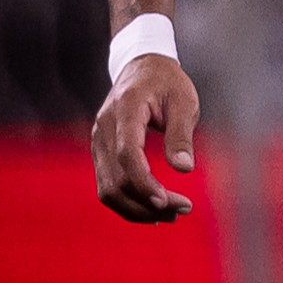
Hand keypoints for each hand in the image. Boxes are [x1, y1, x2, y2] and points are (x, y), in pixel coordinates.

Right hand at [90, 52, 198, 222]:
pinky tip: (154, 208)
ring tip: (172, 214)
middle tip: (184, 209)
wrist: (141, 67)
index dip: (143, 181)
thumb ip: (181, 134)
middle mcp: (104, 129)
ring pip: (107, 189)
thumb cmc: (167, 83)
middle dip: (147, 201)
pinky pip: (108, 184)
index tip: (166, 200)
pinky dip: (128, 201)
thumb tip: (184, 169)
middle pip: (115, 179)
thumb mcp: (184, 101)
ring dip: (137, 208)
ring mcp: (98, 142)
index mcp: (125, 110)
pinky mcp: (101, 153)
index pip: (127, 154)